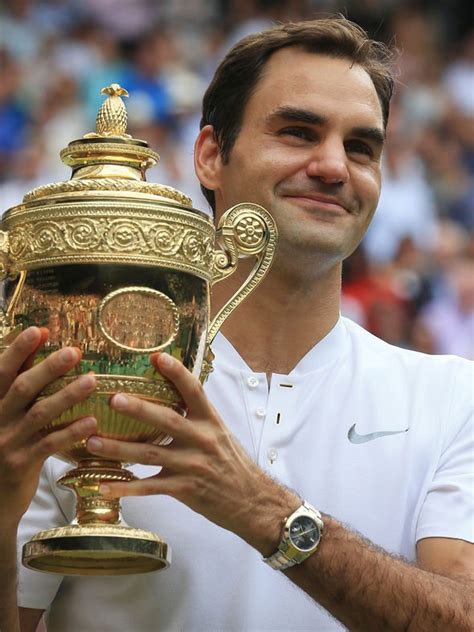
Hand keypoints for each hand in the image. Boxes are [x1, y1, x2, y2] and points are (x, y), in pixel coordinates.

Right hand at [0, 327, 96, 527]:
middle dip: (49, 368)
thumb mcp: (5, 412)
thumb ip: (20, 380)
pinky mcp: (22, 464)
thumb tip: (40, 338)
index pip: (1, 373)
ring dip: (67, 396)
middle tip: (74, 352)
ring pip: (40, 414)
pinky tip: (92, 422)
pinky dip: (71, 431)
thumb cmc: (4, 444)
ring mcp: (7, 443)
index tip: (38, 331)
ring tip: (92, 381)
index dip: (18, 351)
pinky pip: (50, 444)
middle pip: (22, 389)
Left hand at [87, 352, 297, 553]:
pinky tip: (105, 485)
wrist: (253, 501)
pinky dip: (125, 488)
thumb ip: (197, 417)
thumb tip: (173, 394)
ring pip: (150, 455)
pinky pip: (150, 488)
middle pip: (167, 420)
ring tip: (92, 442)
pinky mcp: (184, 490)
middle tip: (113, 399)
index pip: (194, 391)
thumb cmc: (234, 464)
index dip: (177, 373)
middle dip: (139, 409)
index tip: (157, 357)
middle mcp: (202, 440)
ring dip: (119, 449)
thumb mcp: (221, 434)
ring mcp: (192, 466)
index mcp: (211, 421)